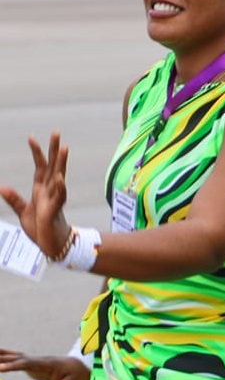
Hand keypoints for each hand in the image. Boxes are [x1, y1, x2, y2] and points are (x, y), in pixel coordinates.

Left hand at [0, 133, 74, 258]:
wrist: (53, 246)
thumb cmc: (41, 229)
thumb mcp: (23, 213)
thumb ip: (15, 200)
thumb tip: (2, 187)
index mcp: (41, 190)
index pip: (40, 167)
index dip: (36, 153)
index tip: (32, 137)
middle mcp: (49, 191)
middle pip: (53, 167)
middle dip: (54, 150)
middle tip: (57, 133)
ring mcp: (53, 200)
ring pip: (58, 178)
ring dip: (61, 164)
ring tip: (64, 149)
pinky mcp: (54, 211)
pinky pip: (59, 197)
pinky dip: (60, 187)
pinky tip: (60, 178)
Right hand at [0, 349, 89, 379]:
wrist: (84, 367)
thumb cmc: (79, 377)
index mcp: (47, 364)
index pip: (27, 364)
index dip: (13, 366)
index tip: (0, 368)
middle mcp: (38, 360)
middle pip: (16, 358)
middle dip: (2, 359)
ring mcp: (34, 361)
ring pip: (14, 357)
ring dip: (1, 356)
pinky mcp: (32, 365)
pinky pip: (15, 361)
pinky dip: (5, 358)